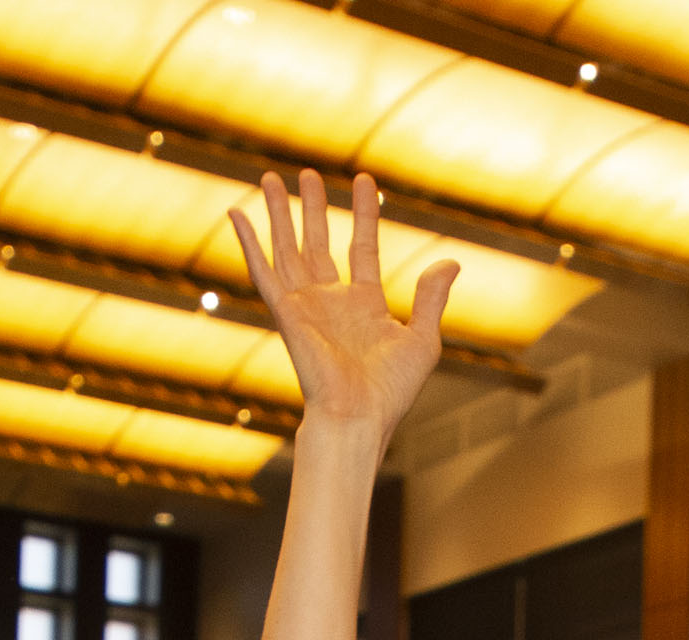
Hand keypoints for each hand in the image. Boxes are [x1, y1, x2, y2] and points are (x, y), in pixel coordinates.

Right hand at [228, 172, 454, 438]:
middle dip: (313, 209)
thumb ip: (432, 299)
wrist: (360, 416)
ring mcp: (305, 306)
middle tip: (308, 174)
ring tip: (271, 178)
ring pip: (288, 249)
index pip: (362, 247)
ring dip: (279, 214)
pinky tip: (237, 214)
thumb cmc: (391, 391)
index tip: (364, 179)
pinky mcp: (285, 312)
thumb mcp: (423, 339)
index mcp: (363, 305)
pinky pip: (262, 271)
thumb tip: (451, 262)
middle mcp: (331, 302)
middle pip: (317, 244)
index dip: (364, 214)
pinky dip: (249, 243)